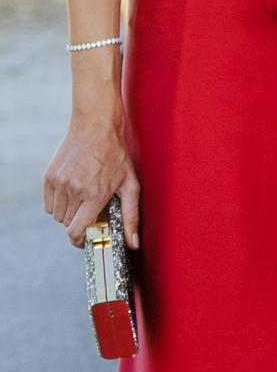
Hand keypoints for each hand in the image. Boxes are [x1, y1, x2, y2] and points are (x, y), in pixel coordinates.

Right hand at [44, 109, 139, 248]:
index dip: (80, 240)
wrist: (95, 128)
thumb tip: (133, 243)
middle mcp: (74, 190)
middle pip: (67, 225)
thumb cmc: (116, 156)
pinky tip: (73, 193)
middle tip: (91, 212)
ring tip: (83, 200)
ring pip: (57, 216)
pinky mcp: (49, 177)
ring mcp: (59, 183)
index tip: (86, 239)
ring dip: (69, 214)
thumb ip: (131, 217)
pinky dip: (58, 204)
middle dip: (79, 223)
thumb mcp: (130, 185)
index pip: (76, 231)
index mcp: (95, 195)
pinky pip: (48, 204)